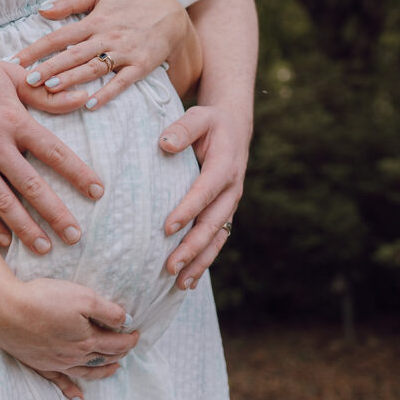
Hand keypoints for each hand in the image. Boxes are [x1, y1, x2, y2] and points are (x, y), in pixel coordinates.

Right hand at [0, 49, 101, 252]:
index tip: (97, 192)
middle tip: (75, 236)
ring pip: (2, 201)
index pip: (54, 152)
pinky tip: (3, 241)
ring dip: (24, 227)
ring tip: (44, 247)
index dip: (78, 174)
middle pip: (32, 186)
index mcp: (14, 119)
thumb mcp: (9, 75)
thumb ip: (45, 94)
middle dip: (56, 214)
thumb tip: (81, 99)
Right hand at [0, 278, 138, 399]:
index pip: (116, 343)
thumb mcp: (83, 297)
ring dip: (103, 371)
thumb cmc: (44, 300)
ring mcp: (56, 362)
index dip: (130, 339)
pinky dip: (70, 390)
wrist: (4, 311)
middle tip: (128, 347)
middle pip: (103, 357)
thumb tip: (127, 322)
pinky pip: (59, 382)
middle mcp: (74, 356)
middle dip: (120, 353)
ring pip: (86, 371)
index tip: (137, 333)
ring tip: (115, 369)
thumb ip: (108, 311)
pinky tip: (77, 398)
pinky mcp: (39, 363)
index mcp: (88, 340)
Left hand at [11, 0, 192, 109]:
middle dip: (50, 66)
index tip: (16, 60)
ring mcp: (124, 53)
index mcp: (94, 21)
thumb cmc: (130, 4)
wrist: (170, 15)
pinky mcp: (140, 66)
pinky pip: (122, 82)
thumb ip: (71, 1)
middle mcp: (107, 36)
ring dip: (73, 79)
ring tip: (52, 88)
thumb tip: (42, 9)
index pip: (60, 35)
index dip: (37, 48)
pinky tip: (92, 104)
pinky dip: (108, 93)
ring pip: (94, 68)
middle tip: (29, 79)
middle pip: (74, 54)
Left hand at [159, 105, 249, 289]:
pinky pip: (217, 241)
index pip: (204, 191)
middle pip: (212, 223)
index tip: (167, 228)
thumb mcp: (199, 117)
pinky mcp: (224, 213)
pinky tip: (188, 281)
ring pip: (216, 238)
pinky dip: (204, 261)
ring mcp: (229, 205)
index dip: (188, 210)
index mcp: (225, 166)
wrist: (233, 130)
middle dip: (192, 247)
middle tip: (170, 266)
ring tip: (179, 283)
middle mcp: (231, 189)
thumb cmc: (210, 123)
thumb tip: (165, 144)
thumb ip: (183, 129)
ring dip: (199, 262)